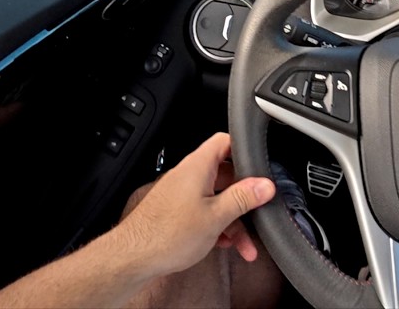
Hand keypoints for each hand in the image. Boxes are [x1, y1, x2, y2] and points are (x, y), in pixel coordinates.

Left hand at [111, 132, 274, 278]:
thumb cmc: (166, 234)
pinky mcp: (176, 210)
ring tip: (244, 244)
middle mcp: (188, 175)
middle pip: (226, 175)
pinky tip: (224, 243)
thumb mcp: (216, 217)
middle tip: (257, 214)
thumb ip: (242, 198)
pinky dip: (217, 225)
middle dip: (244, 198)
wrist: (134, 256)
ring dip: (232, 220)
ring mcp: (182, 193)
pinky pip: (204, 211)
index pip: (224, 141)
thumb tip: (264, 185)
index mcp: (198, 167)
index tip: (261, 167)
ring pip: (216, 198)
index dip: (244, 150)